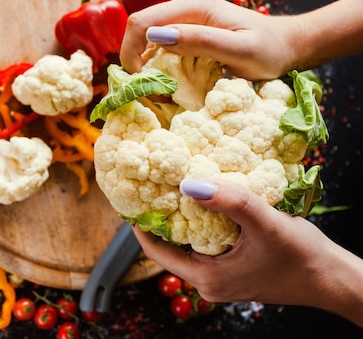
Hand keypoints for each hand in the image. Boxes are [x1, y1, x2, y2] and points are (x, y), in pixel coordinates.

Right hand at [120, 0, 300, 80]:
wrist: (285, 45)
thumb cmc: (268, 50)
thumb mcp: (238, 50)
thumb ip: (200, 41)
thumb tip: (157, 36)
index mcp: (192, 7)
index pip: (142, 23)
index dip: (132, 52)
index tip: (142, 81)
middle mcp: (183, 7)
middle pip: (139, 29)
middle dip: (135, 60)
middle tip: (150, 89)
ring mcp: (184, 18)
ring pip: (146, 39)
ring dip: (146, 65)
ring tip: (162, 88)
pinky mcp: (186, 30)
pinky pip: (160, 46)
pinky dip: (158, 66)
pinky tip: (172, 81)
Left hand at [133, 179, 362, 326]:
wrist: (332, 280)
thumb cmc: (302, 258)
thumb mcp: (265, 224)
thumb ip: (229, 202)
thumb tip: (189, 184)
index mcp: (207, 278)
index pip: (156, 251)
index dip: (141, 224)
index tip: (133, 196)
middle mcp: (208, 283)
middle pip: (170, 247)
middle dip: (162, 217)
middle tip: (154, 185)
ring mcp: (220, 278)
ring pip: (188, 245)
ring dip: (183, 218)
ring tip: (176, 188)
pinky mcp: (233, 271)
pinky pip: (205, 246)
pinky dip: (201, 224)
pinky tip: (206, 203)